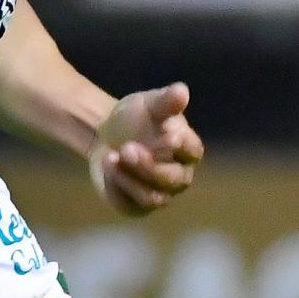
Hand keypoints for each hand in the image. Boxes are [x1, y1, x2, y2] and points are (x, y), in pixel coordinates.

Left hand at [89, 83, 204, 216]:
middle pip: (172, 180)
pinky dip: (115, 186)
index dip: (181, 145)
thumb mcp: (150, 104)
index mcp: (188, 150)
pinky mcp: (135, 206)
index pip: (192, 152)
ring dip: (129, 177)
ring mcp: (158, 195)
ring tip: (110, 156)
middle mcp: (179, 177)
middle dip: (149, 166)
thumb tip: (181, 91)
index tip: (167, 132)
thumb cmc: (138, 117)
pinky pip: (127, 204)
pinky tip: (106, 165)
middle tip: (126, 148)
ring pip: (150, 197)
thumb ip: (166, 101)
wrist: (109, 133)